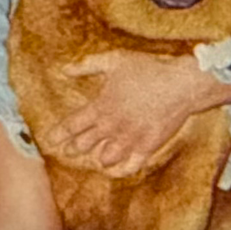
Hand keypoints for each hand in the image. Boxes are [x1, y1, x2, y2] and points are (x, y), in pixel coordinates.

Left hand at [48, 50, 211, 177]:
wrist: (180, 84)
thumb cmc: (147, 69)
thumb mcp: (113, 60)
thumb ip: (86, 65)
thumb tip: (63, 70)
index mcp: (100, 107)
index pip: (71, 126)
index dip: (58, 134)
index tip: (50, 140)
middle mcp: (111, 127)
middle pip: (83, 145)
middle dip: (73, 148)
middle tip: (68, 150)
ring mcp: (129, 140)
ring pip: (103, 159)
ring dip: (97, 157)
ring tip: (95, 155)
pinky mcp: (147, 147)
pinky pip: (129, 167)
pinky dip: (119, 169)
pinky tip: (115, 167)